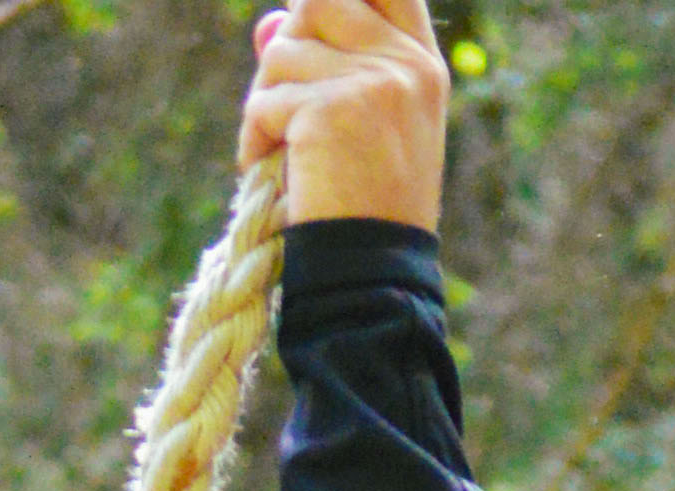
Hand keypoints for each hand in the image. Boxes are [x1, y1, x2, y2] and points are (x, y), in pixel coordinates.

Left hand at [244, 0, 448, 230]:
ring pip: (282, 50)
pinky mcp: (329, 111)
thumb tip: (267, 24)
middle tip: (280, 101)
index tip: (307, 22)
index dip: (339, 0)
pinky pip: (264, 100)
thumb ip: (322, 69)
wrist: (373, 279)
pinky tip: (265, 168)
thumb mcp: (357, 132)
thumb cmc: (365, 214)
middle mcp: (401, 65)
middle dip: (287, 47)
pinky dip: (253, 136)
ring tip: (275, 147)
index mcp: (421, 66)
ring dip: (265, 99)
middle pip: (319, 2)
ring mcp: (370, 84)